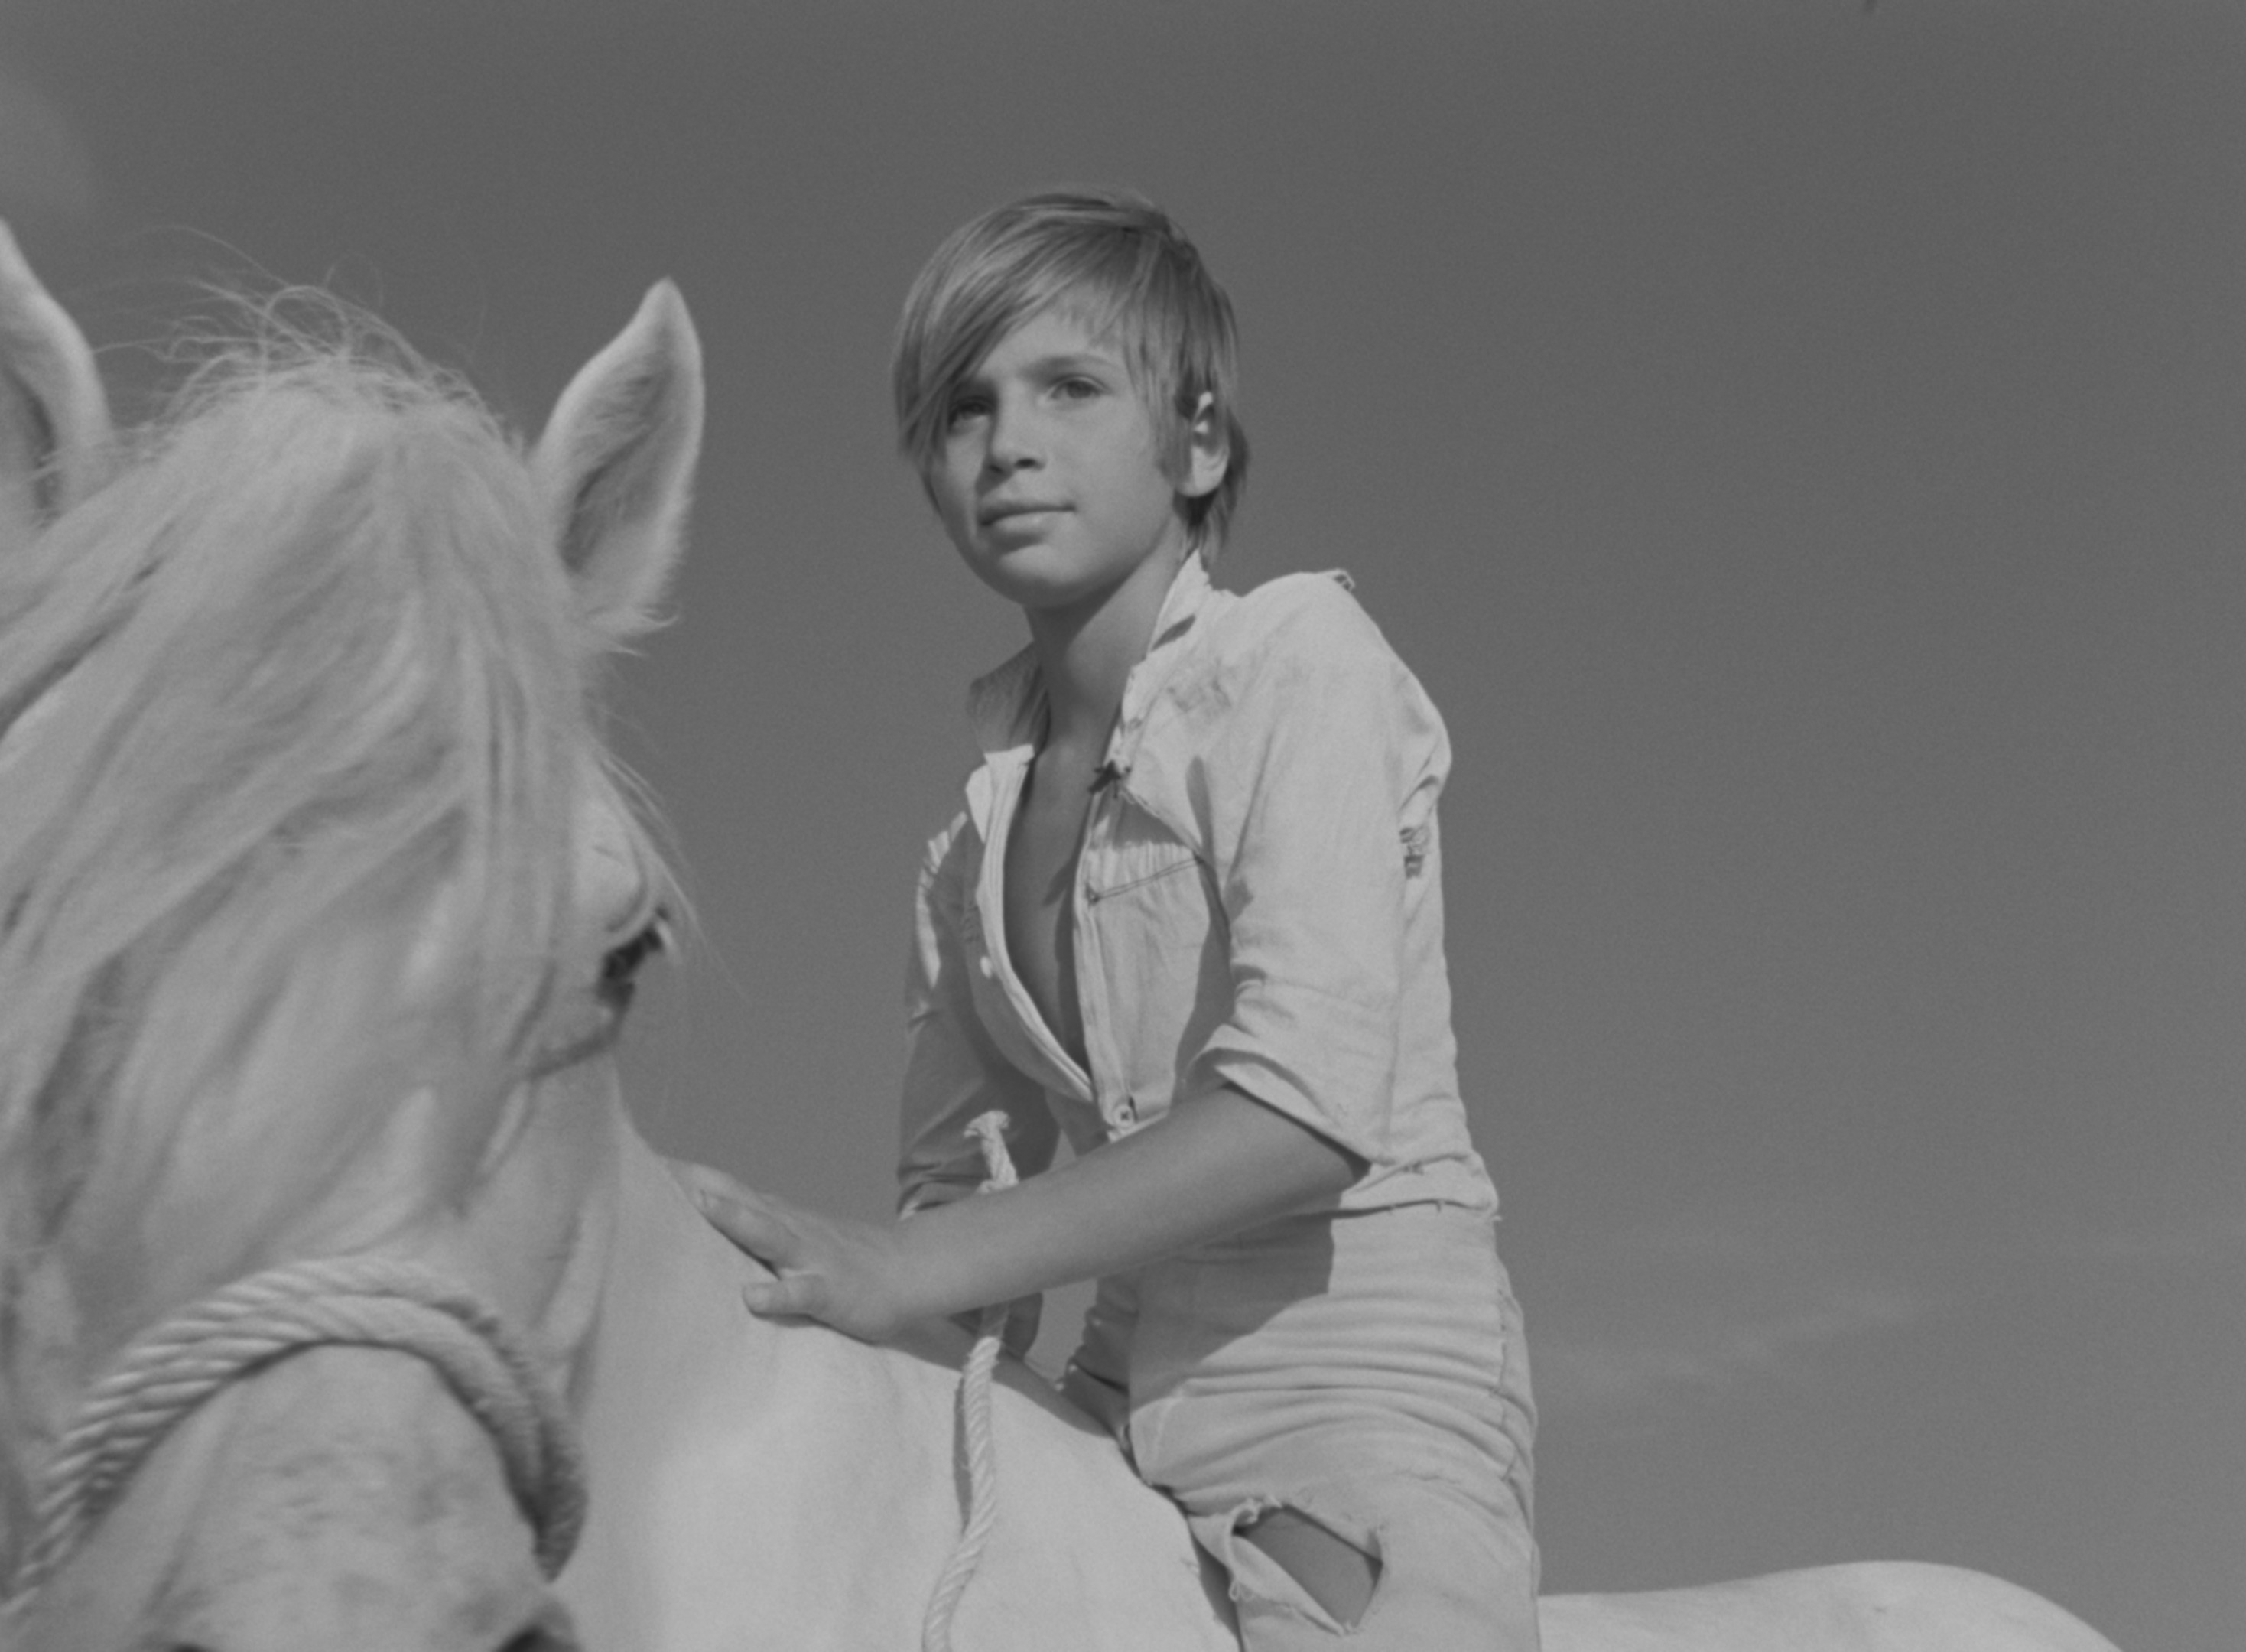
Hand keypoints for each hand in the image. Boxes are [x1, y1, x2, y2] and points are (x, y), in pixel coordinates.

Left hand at [672, 1161, 913, 1343]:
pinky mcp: (832, 1291)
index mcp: (773, 1215)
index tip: (633, 1159)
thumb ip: (747, 1224)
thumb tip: (693, 1212)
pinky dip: (779, 1291)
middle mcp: (788, 1227)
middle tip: (650, 1169)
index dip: (681, 1173)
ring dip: (736, 1218)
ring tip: (702, 1203)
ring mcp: (811, 1256)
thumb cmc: (836, 1255)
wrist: (906, 1270)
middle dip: (695, 1184)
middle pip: (738, 1198)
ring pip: (770, 1234)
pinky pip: (803, 1290)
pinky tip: (753, 1296)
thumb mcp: (789, 1232)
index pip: (722, 1185)